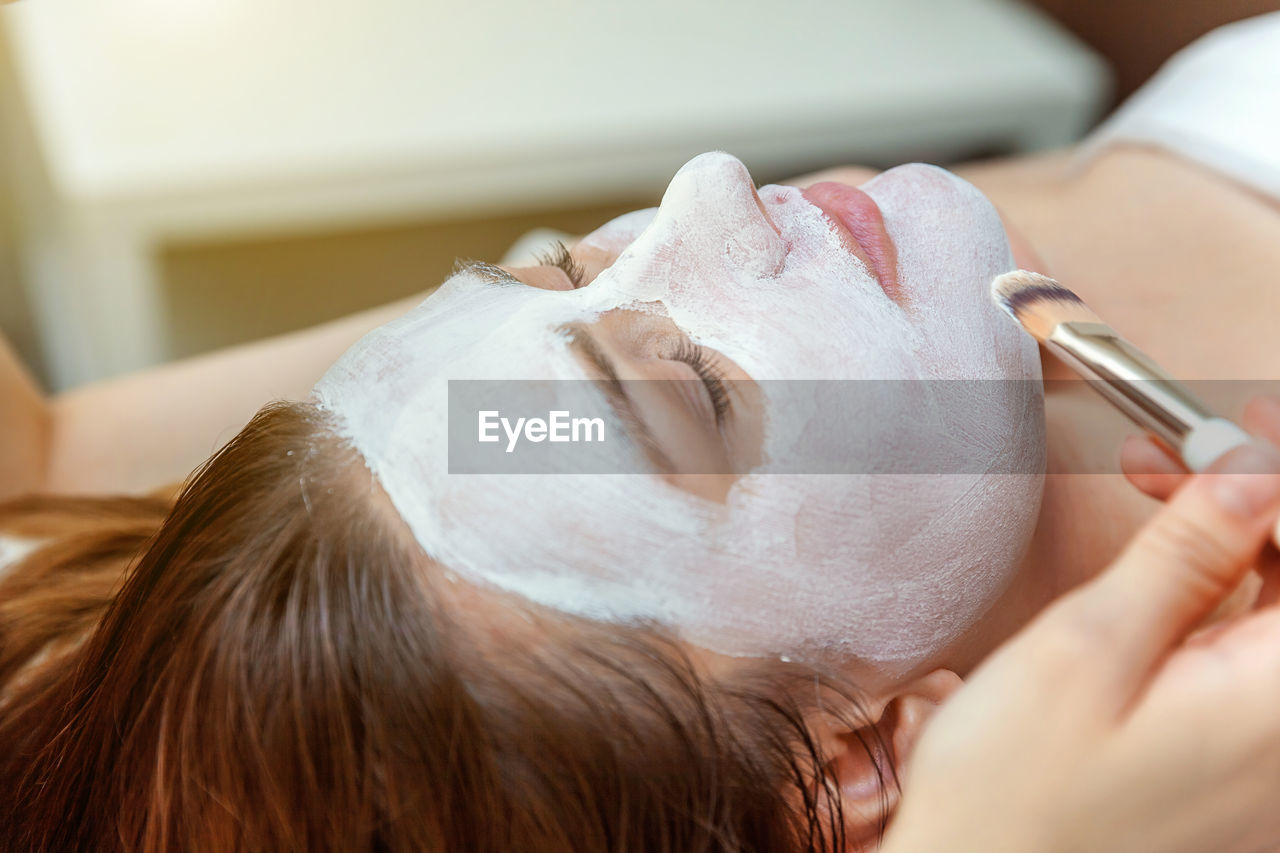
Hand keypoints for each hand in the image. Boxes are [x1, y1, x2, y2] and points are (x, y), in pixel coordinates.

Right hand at [883, 429, 1279, 852]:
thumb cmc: (1011, 797)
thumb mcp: (1083, 651)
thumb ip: (1181, 558)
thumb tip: (1252, 473)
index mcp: (1278, 705)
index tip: (1230, 426)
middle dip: (1259, 498)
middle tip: (1180, 446)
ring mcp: (1270, 757)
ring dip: (1238, 538)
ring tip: (1155, 486)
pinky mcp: (1238, 764)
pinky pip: (1255, 654)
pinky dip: (1220, 593)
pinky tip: (1164, 567)